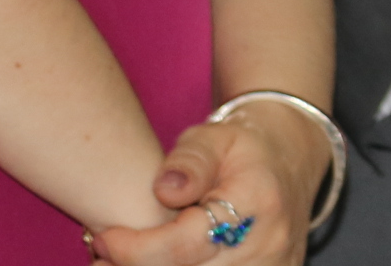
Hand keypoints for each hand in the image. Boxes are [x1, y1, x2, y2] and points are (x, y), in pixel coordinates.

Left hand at [88, 104, 325, 265]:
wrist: (290, 165)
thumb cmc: (242, 150)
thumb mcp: (216, 137)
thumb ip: (190, 160)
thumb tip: (165, 189)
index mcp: (258, 202)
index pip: (187, 244)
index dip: (137, 249)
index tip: (104, 238)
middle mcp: (270, 246)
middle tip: (101, 257)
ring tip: (118, 263)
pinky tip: (155, 264)